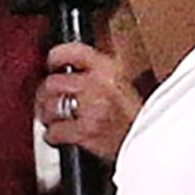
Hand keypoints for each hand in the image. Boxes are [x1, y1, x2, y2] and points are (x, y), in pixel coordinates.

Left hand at [35, 39, 144, 163]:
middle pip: (53, 82)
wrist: (150, 143)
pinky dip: (52, 136)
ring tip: (51, 119)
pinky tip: (58, 136)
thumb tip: (70, 67)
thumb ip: (98, 72)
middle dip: (45, 94)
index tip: (51, 64)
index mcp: (108, 68)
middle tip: (46, 100)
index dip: (55, 57)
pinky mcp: (86, 132)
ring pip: (50, 107)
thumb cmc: (137, 117)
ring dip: (46, 115)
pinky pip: (55, 132)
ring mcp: (92, 109)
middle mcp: (98, 85)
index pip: (71, 52)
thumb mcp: (123, 83)